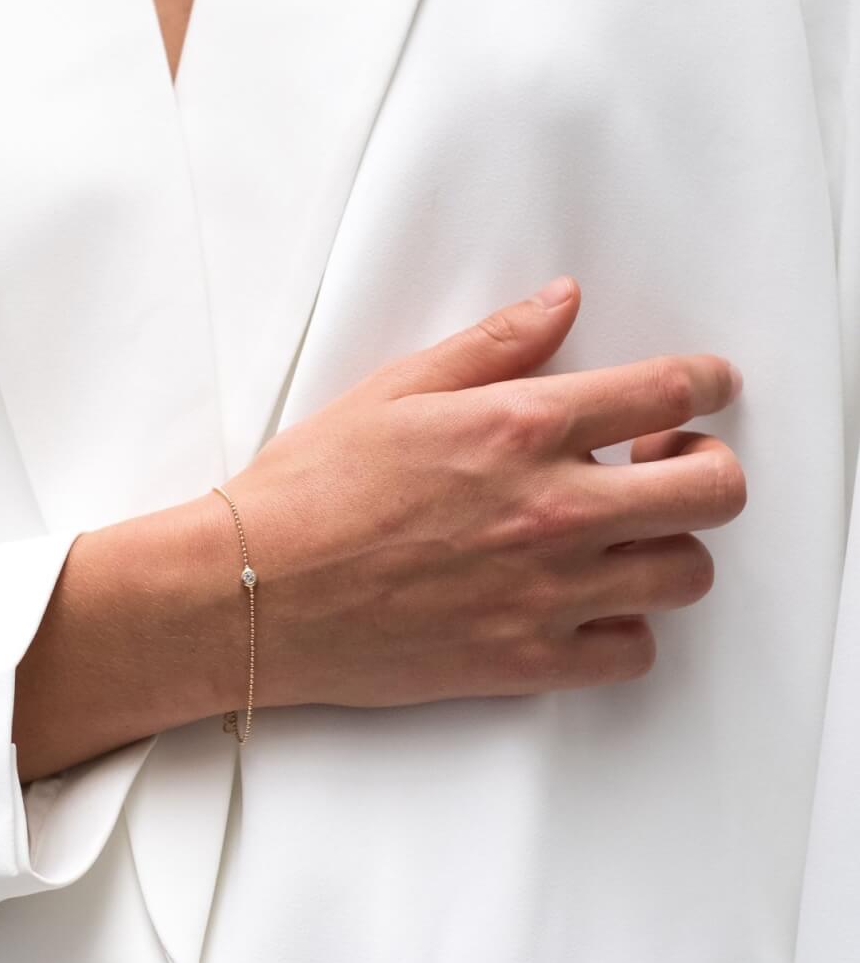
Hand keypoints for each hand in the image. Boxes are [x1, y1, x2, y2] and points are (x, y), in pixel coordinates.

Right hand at [221, 276, 745, 709]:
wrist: (251, 592)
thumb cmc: (310, 488)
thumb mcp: (396, 389)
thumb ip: (494, 345)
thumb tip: (564, 302)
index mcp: (519, 427)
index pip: (667, 392)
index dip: (707, 383)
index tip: (709, 386)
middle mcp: (551, 509)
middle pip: (710, 490)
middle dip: (708, 467)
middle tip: (670, 464)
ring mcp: (546, 592)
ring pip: (685, 574)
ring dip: (669, 548)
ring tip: (624, 536)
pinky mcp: (527, 661)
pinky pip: (633, 651)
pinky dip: (626, 627)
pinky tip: (587, 601)